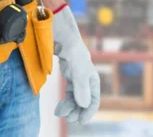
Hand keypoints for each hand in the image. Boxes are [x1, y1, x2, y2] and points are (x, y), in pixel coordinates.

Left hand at [53, 6, 100, 123]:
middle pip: (84, 100)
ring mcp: (76, 76)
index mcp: (91, 76)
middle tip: (68, 118)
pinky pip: (69, 92)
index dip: (89, 111)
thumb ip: (81, 86)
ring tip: (61, 113)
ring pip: (75, 98)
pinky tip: (59, 107)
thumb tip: (83, 105)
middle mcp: (85, 78)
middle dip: (77, 111)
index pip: (93, 99)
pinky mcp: (67, 74)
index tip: (81, 121)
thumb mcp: (77, 67)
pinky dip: (65, 100)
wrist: (58, 32)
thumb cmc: (70, 47)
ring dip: (70, 107)